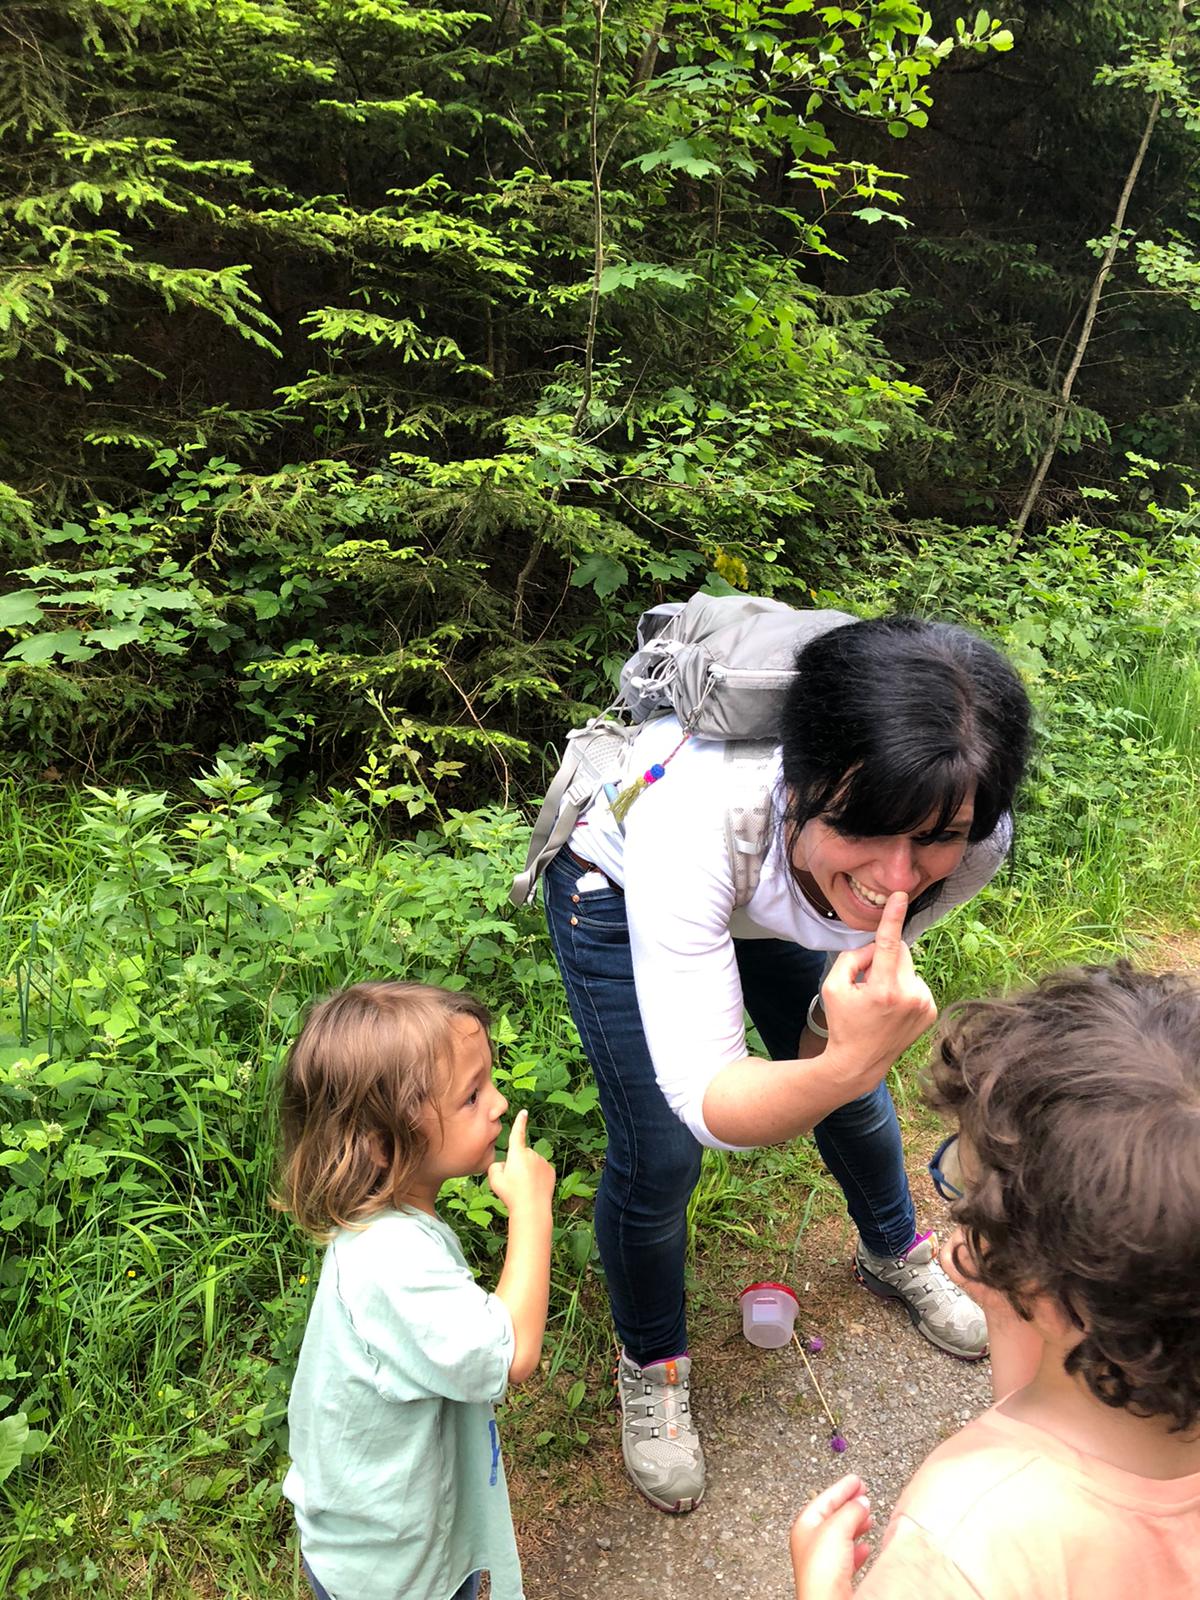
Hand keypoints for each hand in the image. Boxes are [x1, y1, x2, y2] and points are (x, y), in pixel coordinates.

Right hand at [487, 1109, 554, 1216]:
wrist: (531, 1208)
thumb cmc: (511, 1194)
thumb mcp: (493, 1179)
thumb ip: (495, 1166)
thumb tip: (503, 1164)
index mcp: (517, 1153)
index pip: (517, 1133)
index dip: (520, 1122)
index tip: (524, 1112)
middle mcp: (532, 1153)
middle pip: (521, 1155)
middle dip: (517, 1164)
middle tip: (513, 1182)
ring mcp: (543, 1161)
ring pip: (531, 1163)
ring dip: (527, 1171)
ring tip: (523, 1188)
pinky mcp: (550, 1170)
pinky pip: (541, 1170)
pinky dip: (537, 1177)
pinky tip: (533, 1188)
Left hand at [790, 1474, 873, 1599]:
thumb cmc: (822, 1569)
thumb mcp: (836, 1528)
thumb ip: (850, 1511)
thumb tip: (862, 1502)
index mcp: (805, 1526)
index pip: (824, 1500)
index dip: (841, 1488)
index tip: (856, 1480)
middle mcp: (811, 1543)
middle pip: (832, 1517)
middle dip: (850, 1505)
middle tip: (865, 1494)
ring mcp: (823, 1562)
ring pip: (841, 1537)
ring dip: (856, 1525)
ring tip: (870, 1518)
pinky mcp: (836, 1579)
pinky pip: (848, 1558)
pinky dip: (859, 1549)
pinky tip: (866, 1548)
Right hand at [820, 892, 936, 1092]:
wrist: (860, 1062)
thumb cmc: (843, 1022)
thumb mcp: (833, 986)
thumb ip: (852, 958)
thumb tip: (874, 946)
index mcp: (884, 990)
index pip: (890, 944)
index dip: (894, 917)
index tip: (902, 896)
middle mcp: (910, 996)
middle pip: (900, 952)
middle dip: (883, 958)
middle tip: (867, 982)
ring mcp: (924, 1004)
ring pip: (908, 968)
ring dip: (894, 975)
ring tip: (880, 1001)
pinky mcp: (931, 1010)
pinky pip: (916, 983)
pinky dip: (904, 988)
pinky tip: (892, 1008)